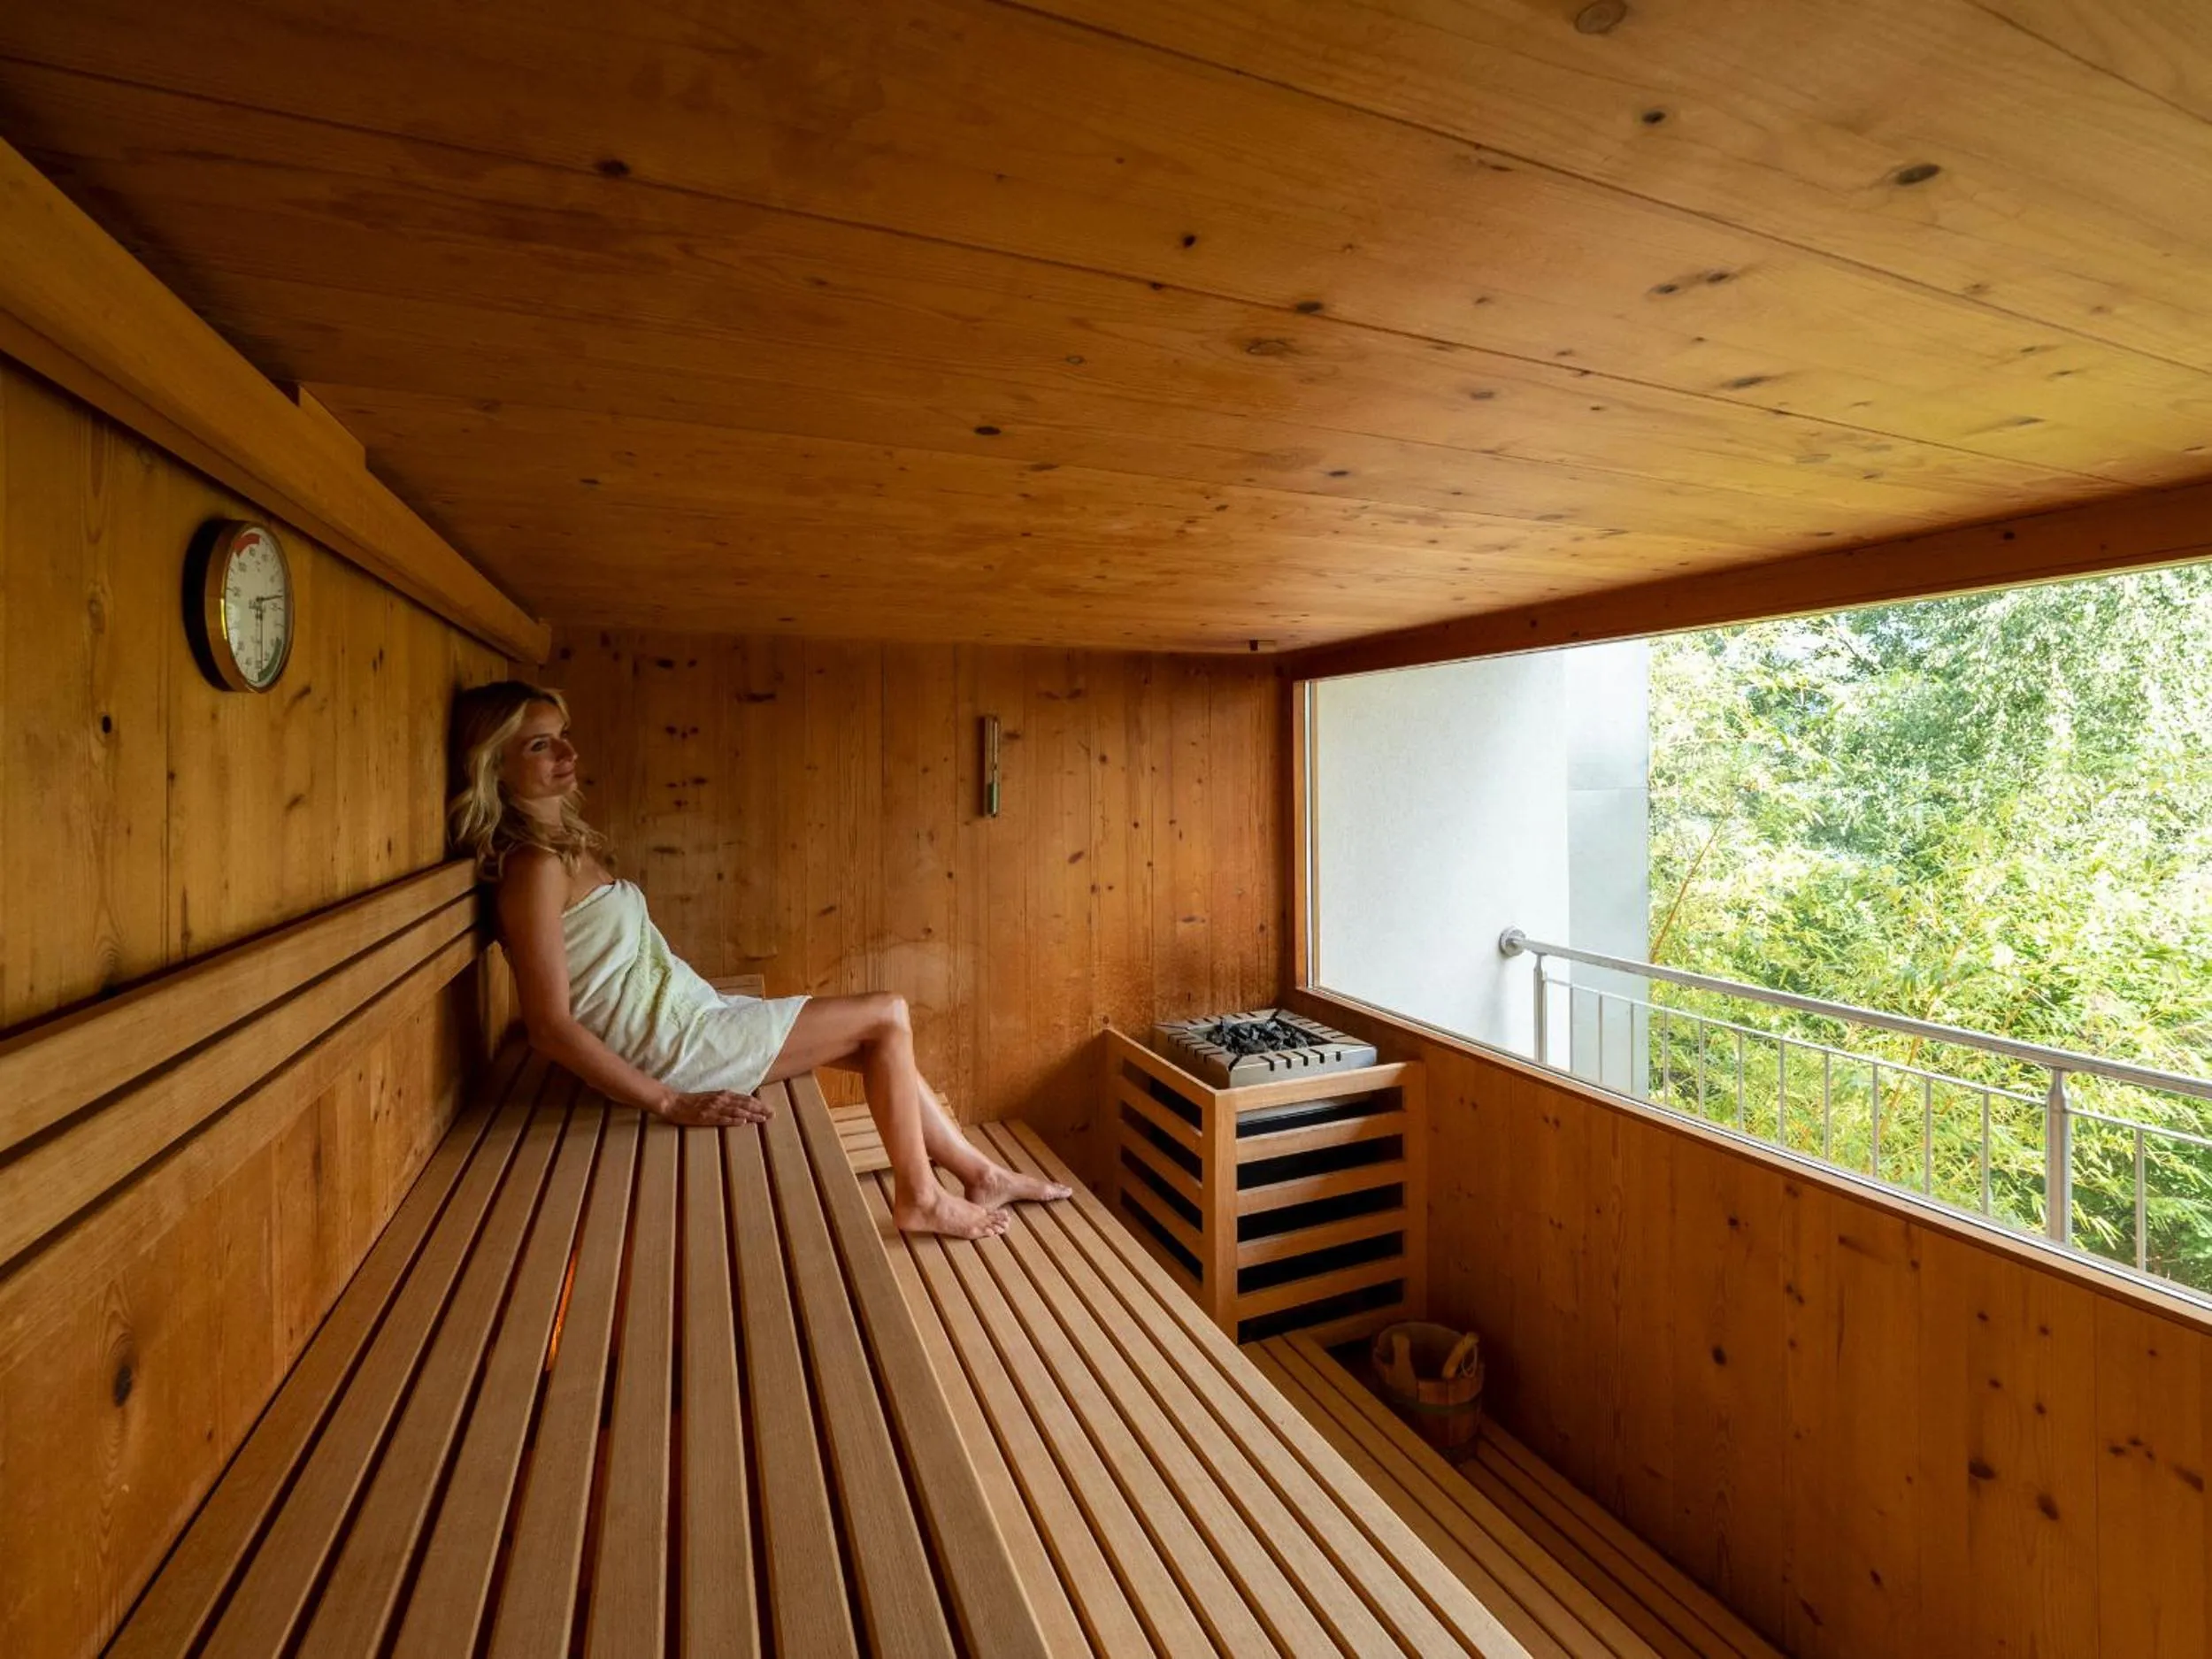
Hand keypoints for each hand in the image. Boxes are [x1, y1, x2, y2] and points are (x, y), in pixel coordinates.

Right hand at [656, 1089, 773, 1126]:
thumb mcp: (712, 1097)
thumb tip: (741, 1105)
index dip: (758, 1104)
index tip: (769, 1109)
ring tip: (763, 1119)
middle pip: (744, 1105)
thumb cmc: (692, 1101)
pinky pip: (722, 1119)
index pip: (745, 1099)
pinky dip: (733, 1121)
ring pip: (736, 1112)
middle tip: (772, 1114)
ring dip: (751, 1116)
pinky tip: (742, 1123)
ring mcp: (714, 1109)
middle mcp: (721, 1100)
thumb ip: (725, 1100)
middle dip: (759, 1110)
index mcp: (723, 1095)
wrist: (673, 1102)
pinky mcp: (706, 1117)